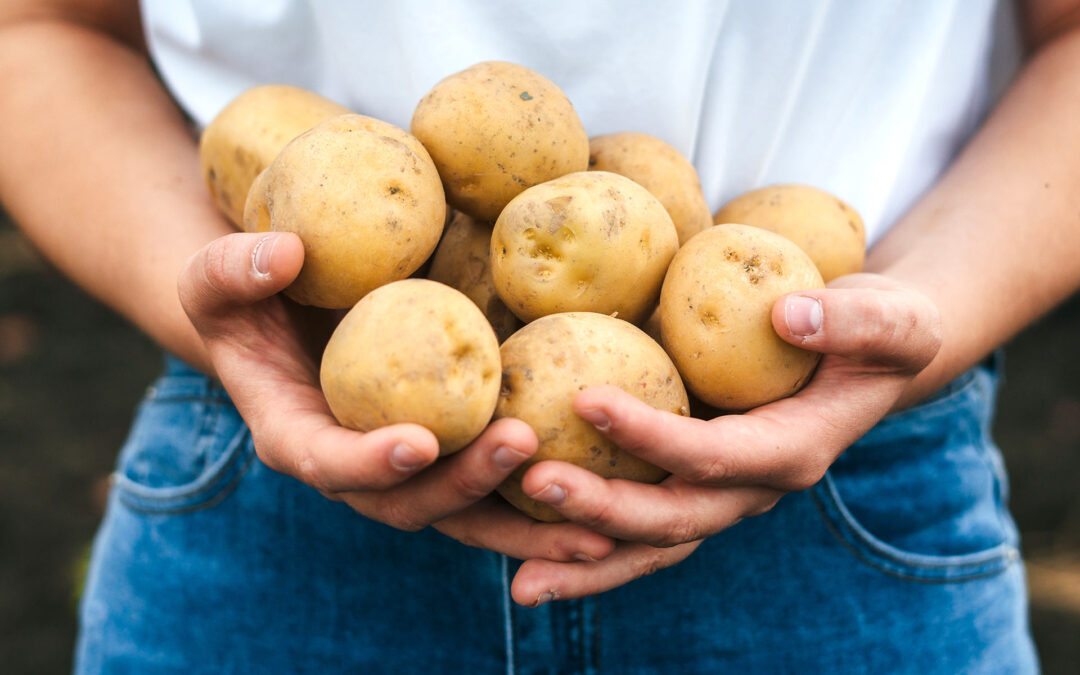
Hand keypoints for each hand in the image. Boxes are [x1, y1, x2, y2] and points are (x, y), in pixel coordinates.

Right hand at [178, 231, 613, 561]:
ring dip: (525, 519)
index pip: (326, 463)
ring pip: (467, 513)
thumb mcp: (220, 277)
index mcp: (296, 437)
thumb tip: (287, 251)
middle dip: (467, 483)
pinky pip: (498, 487)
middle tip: (524, 444)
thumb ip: (235, 267)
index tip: (419, 442)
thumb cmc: (249, 298)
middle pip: (412, 501)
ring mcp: (408, 469)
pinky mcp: (451, 454)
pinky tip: (610, 489)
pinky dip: (546, 498)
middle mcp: (357, 468)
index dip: (369, 463)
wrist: (291, 321)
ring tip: (595, 511)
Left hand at [509, 273, 941, 604]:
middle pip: (671, 518)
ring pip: (650, 546)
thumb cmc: (882, 332)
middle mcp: (753, 490)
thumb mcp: (892, 319)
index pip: (712, 455)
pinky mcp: (697, 488)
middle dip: (600, 511)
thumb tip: (789, 315)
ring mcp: (723, 497)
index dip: (651, 435)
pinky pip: (641, 530)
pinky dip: (590, 551)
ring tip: (522, 585)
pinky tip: (530, 559)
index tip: (585, 399)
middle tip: (530, 483)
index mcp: (794, 453)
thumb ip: (853, 321)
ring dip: (587, 562)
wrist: (872, 365)